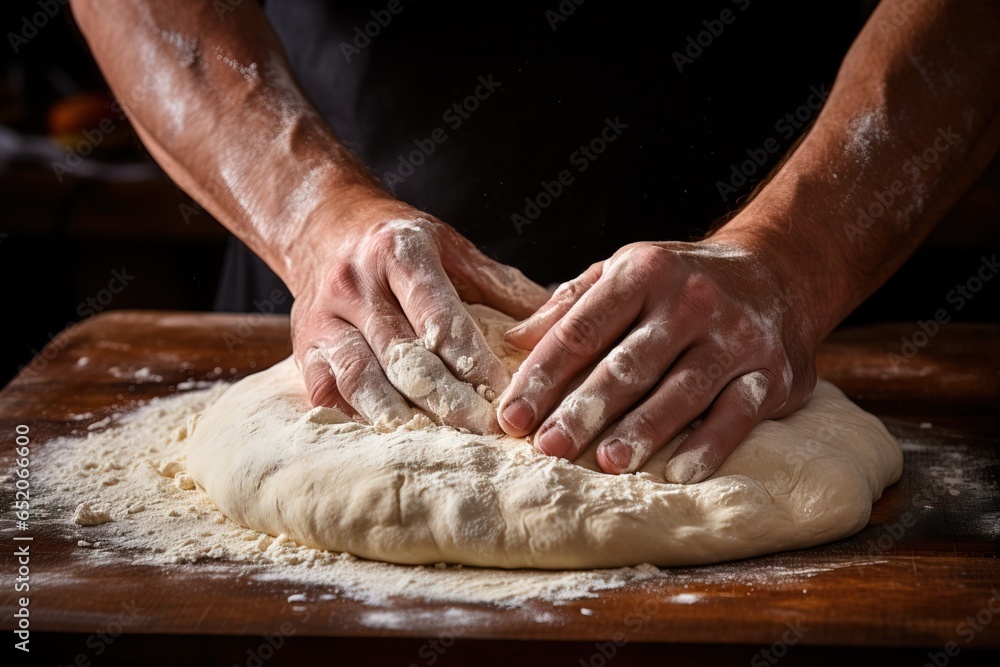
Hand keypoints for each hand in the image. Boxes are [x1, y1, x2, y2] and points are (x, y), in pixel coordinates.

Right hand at [291, 195, 548, 432]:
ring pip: (361, 378)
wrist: (323, 226)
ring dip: (400, 417)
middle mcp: (357, 283)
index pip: (439, 315)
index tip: (503, 392)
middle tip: (483, 431)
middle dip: (445, 398)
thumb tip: (558, 322)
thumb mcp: (453, 247)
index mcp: (400, 252)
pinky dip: (355, 419)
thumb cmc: (402, 244)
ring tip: (437, 447)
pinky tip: (384, 443)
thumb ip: (502, 286)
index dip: (471, 358)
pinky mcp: (304, 347)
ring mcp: (324, 318)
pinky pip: (326, 391)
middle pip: (403, 353)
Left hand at [497, 237, 817, 482]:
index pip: (582, 329)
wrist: (780, 271)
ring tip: (607, 462)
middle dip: (585, 408)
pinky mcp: (771, 373)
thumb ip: (572, 305)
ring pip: (681, 391)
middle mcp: (690, 301)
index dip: (543, 375)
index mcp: (643, 273)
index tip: (512, 417)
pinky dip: (710, 446)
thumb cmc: (681, 282)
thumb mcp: (626, 272)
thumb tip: (513, 339)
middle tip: (549, 447)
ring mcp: (734, 338)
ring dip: (643, 429)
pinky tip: (679, 473)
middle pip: (628, 364)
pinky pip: (737, 414)